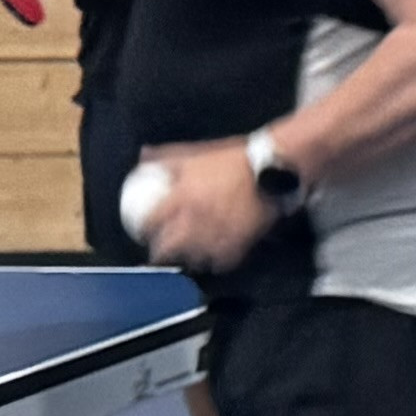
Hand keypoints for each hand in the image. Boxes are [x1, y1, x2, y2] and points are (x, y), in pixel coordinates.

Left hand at [133, 141, 275, 274]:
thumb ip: (169, 156)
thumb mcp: (198, 152)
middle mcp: (195, 220)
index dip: (143, 230)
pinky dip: (216, 263)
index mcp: (182, 197)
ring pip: (193, 259)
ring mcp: (217, 235)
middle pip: (169, 248)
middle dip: (161, 254)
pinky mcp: (238, 245)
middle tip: (161, 253)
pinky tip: (214, 258)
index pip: (152, 221)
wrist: (272, 168)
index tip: (143, 231)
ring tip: (187, 257)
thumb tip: (144, 156)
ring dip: (188, 259)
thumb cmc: (234, 159)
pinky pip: (221, 263)